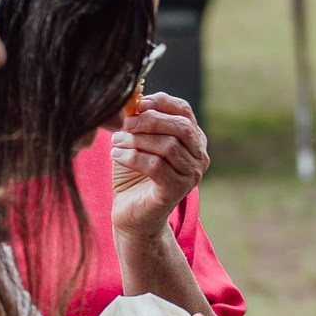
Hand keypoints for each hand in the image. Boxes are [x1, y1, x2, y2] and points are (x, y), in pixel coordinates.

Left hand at [110, 90, 209, 248]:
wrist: (131, 212)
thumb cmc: (135, 174)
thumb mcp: (137, 141)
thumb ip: (139, 122)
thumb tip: (133, 102)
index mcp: (194, 140)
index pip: (184, 111)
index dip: (161, 103)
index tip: (137, 104)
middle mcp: (200, 157)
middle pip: (180, 127)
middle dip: (150, 121)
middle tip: (126, 124)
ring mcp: (192, 176)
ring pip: (168, 146)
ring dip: (137, 141)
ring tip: (116, 142)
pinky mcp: (177, 191)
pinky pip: (156, 166)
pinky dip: (133, 157)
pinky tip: (117, 155)